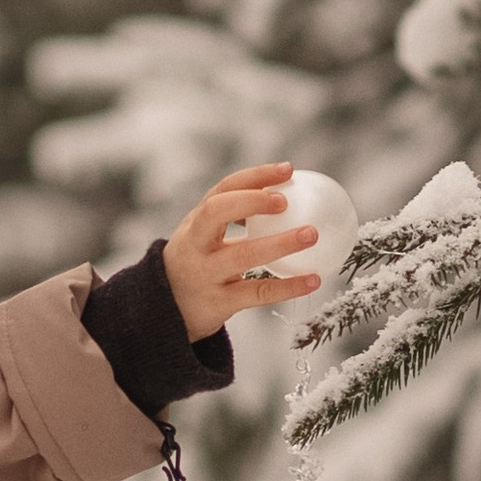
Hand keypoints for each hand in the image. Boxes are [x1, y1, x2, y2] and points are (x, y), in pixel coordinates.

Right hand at [161, 163, 319, 339]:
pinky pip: (258, 292)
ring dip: (280, 243)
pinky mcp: (218, 303)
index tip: (287, 170)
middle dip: (251, 201)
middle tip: (286, 200)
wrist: (167, 311)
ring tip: (311, 235)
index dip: (254, 177)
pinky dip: (288, 286)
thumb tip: (287, 194)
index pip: (223, 190)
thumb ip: (234, 218)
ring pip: (242, 255)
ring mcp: (205, 274)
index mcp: (197, 222)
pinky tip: (313, 280)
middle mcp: (196, 244)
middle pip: (216, 212)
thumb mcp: (205, 237)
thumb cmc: (198, 264)